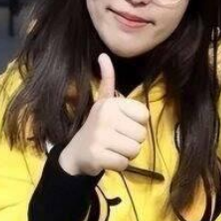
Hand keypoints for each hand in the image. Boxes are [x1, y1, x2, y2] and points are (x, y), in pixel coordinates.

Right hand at [58, 53, 149, 175]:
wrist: (76, 154)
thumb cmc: (97, 127)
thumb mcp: (103, 102)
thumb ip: (108, 80)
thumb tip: (103, 55)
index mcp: (110, 103)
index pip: (144, 116)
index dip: (136, 124)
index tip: (120, 125)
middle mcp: (105, 116)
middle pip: (141, 135)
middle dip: (131, 141)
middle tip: (114, 139)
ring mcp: (100, 136)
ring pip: (135, 150)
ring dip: (125, 154)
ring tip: (111, 148)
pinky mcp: (97, 155)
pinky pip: (124, 163)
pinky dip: (118, 165)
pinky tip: (106, 158)